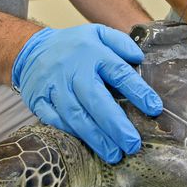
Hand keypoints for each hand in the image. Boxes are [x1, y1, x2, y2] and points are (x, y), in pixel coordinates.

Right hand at [11, 25, 162, 163]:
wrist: (31, 49)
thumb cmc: (73, 45)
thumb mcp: (98, 33)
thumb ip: (121, 43)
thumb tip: (139, 59)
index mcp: (93, 52)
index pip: (119, 72)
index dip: (138, 91)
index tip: (154, 108)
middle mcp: (73, 69)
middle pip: (96, 99)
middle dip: (115, 125)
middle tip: (132, 144)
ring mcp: (54, 86)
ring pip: (75, 115)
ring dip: (95, 137)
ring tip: (113, 154)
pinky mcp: (39, 100)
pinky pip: (55, 120)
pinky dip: (71, 133)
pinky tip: (86, 145)